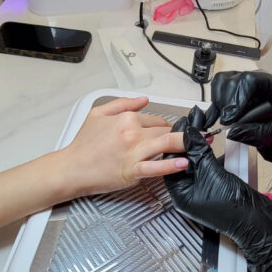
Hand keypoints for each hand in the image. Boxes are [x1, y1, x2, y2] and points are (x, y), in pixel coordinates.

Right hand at [55, 97, 186, 197]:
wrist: (71, 168)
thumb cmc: (83, 145)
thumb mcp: (97, 114)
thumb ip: (122, 103)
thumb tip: (143, 100)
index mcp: (125, 118)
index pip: (156, 119)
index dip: (166, 126)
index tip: (174, 132)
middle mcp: (132, 133)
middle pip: (166, 131)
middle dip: (181, 135)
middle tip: (197, 139)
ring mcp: (133, 152)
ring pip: (167, 143)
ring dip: (186, 144)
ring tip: (200, 145)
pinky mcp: (132, 171)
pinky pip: (156, 167)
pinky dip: (171, 164)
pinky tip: (183, 162)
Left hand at [164, 107, 271, 271]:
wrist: (256, 221)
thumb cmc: (232, 207)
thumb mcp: (212, 174)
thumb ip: (199, 152)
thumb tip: (189, 134)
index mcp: (180, 194)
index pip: (170, 164)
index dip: (175, 144)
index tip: (182, 127)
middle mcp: (189, 193)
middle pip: (183, 162)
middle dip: (189, 144)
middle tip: (195, 126)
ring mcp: (203, 192)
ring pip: (198, 164)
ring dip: (202, 149)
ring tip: (206, 132)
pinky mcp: (217, 188)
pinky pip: (210, 168)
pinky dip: (213, 157)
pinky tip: (217, 147)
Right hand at [205, 70, 271, 161]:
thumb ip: (253, 133)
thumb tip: (232, 131)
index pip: (251, 80)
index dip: (238, 98)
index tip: (232, 118)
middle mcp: (258, 78)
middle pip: (234, 80)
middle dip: (228, 103)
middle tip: (228, 122)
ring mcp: (245, 81)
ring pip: (223, 81)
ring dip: (220, 102)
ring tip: (225, 120)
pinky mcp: (234, 88)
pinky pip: (217, 88)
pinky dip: (214, 104)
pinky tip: (212, 118)